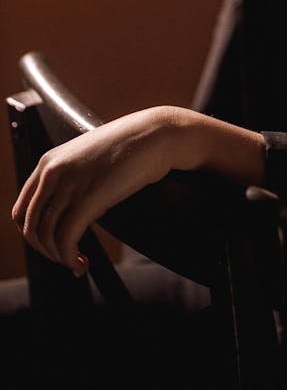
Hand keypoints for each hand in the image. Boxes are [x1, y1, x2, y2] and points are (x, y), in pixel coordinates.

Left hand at [11, 107, 179, 274]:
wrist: (155, 135)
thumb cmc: (129, 146)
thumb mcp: (89, 157)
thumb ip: (71, 178)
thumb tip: (67, 213)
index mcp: (49, 161)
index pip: (21, 209)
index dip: (33, 234)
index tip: (51, 244)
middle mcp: (52, 172)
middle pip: (30, 226)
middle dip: (45, 250)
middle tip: (65, 258)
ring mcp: (69, 184)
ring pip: (46, 236)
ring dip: (59, 257)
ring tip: (77, 262)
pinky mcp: (88, 198)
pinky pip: (66, 239)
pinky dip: (70, 258)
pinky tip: (83, 262)